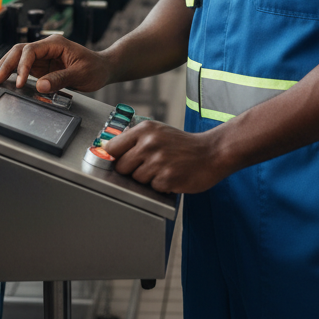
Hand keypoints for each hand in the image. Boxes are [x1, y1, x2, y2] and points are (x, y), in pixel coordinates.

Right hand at [0, 37, 110, 93]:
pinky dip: (14, 73)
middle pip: (20, 51)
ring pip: (18, 58)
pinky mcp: (42, 66)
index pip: (31, 51)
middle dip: (6, 64)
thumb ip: (60, 80)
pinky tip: (5, 80)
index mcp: (55, 43)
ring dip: (6, 67)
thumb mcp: (80, 74)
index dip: (23, 66)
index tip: (21, 83)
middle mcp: (46, 47)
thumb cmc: (95, 68)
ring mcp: (43, 56)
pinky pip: (24, 67)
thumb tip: (40, 86)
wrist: (103, 68)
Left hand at [103, 122, 229, 194]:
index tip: (117, 162)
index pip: (112, 147)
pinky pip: (151, 188)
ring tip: (162, 169)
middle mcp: (149, 143)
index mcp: (144, 129)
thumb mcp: (157, 132)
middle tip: (147, 166)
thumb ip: (134, 139)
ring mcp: (158, 161)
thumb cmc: (182, 144)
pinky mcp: (167, 178)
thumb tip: (108, 150)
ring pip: (135, 179)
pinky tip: (171, 176)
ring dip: (147, 179)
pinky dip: (159, 186)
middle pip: (121, 167)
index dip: (113, 158)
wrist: (211, 152)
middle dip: (131, 171)